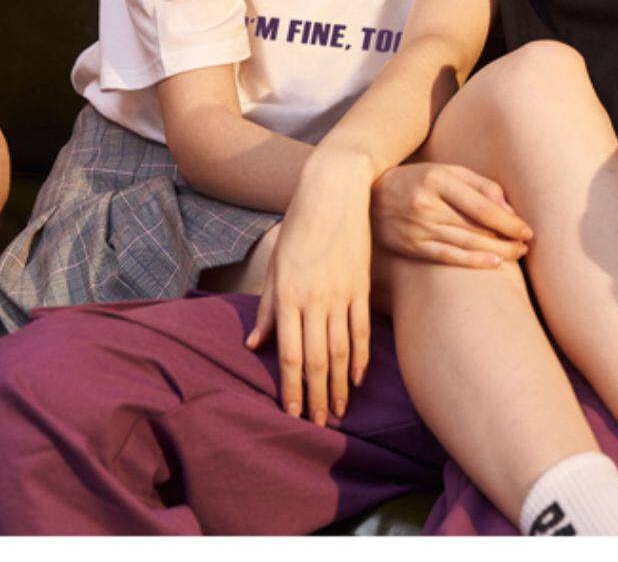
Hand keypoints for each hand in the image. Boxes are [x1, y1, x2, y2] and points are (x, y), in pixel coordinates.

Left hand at [246, 150, 371, 426]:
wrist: (334, 191)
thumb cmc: (298, 225)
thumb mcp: (276, 264)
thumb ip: (267, 307)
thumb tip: (255, 346)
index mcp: (288, 296)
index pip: (291, 354)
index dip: (292, 388)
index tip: (293, 413)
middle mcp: (316, 300)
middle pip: (319, 360)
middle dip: (318, 396)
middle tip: (320, 425)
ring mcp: (342, 294)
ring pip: (342, 351)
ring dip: (340, 385)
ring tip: (339, 411)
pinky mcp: (362, 287)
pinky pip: (362, 329)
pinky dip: (361, 357)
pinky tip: (358, 378)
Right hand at [373, 163, 531, 266]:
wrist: (370, 196)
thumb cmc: (417, 180)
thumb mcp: (446, 171)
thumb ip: (480, 185)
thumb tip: (509, 209)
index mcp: (438, 180)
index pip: (482, 206)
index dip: (509, 221)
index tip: (527, 230)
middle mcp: (427, 204)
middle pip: (477, 228)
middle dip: (506, 239)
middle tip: (526, 246)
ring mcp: (418, 228)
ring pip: (466, 244)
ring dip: (496, 252)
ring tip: (517, 255)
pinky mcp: (412, 246)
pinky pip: (447, 257)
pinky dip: (472, 262)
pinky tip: (494, 264)